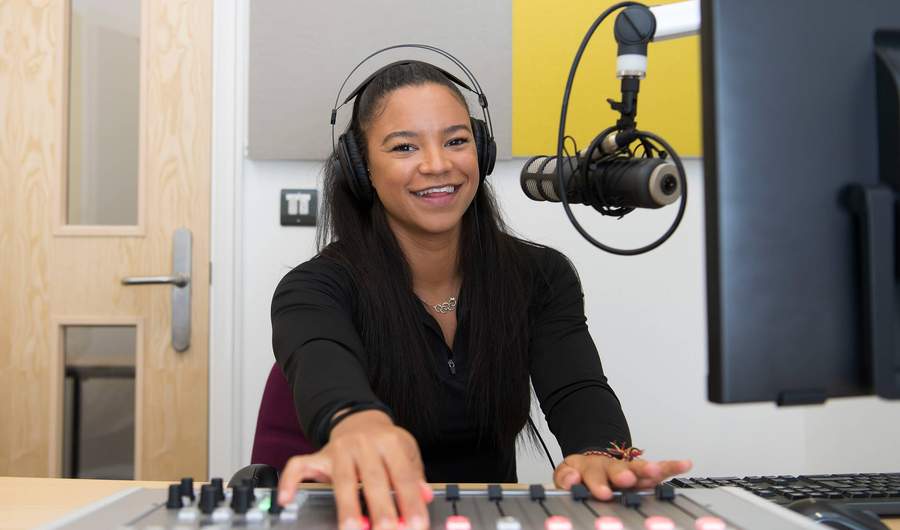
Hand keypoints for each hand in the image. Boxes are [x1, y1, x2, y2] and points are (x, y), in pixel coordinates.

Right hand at [277, 410, 433, 529]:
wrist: (360, 420)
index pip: (402, 475)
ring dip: (348, 507)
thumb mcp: (406, 451)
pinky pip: (298, 467)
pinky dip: (289, 482)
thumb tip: (425, 497)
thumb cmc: (385, 443)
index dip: (410, 501)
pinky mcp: (317, 455)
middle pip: (373, 479)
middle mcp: (363, 444)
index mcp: (389, 442)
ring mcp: (338, 449)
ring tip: (353, 529)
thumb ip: (415, 475)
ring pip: (342, 479)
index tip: (415, 524)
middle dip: (381, 508)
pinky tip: (286, 500)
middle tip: (387, 529)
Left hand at [553, 453, 691, 499]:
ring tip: (655, 471)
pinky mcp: (643, 472)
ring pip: (639, 468)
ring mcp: (628, 469)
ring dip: (647, 470)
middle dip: (623, 474)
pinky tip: (684, 464)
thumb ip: (565, 478)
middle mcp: (611, 467)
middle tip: (626, 479)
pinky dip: (671, 466)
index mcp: (589, 468)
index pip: (591, 474)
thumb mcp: (566, 474)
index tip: (601, 491)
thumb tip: (572, 480)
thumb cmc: (582, 473)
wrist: (593, 461)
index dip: (596, 482)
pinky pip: (659, 468)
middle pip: (617, 469)